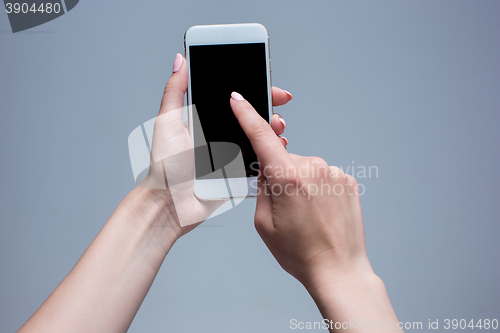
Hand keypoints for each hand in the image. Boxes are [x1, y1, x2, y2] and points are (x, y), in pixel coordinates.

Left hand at [140, 54, 292, 235]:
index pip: (234, 99)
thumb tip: (180, 60)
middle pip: (251, 116)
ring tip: (278, 128)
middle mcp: (220, 134)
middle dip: (269, 108)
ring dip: (273, 130)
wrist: (170, 203)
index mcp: (205, 119)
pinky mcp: (238, 173)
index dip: (253, 89)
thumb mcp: (168, 122)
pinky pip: (258, 160)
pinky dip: (270, 153)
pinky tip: (275, 148)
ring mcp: (231, 153)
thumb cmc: (165, 165)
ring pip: (258, 137)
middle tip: (278, 106)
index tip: (269, 84)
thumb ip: (175, 91)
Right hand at [230, 92, 401, 331]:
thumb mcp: (264, 223)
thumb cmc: (301, 253)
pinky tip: (319, 210)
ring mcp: (333, 172)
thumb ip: (262, 187)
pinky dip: (316, 187)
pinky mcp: (346, 179)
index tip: (238, 100)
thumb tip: (265, 167)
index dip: (247, 114)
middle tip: (285, 206)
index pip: (261, 136)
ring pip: (303, 167)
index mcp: (287, 177)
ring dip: (299, 183)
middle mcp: (313, 167)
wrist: (339, 269)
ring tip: (306, 214)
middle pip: (283, 158)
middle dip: (278, 175)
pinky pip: (321, 175)